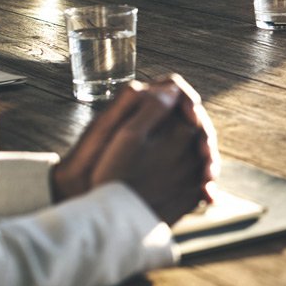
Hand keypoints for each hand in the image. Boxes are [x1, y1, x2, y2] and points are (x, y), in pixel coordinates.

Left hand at [52, 75, 218, 224]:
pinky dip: (204, 181)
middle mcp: (158, 123)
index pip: (177, 91)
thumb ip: (132, 104)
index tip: (193, 119)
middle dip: (206, 139)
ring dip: (209, 162)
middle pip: (195, 121)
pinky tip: (207, 196)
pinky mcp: (170, 168)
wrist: (76, 194)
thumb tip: (169, 89)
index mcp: (143, 106)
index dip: (190, 102)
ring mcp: (165, 146)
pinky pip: (195, 169)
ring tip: (208, 184)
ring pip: (199, 146)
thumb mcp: (106, 131)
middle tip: (207, 161)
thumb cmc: (85, 161)